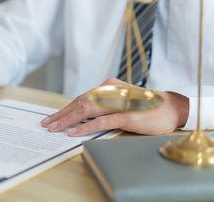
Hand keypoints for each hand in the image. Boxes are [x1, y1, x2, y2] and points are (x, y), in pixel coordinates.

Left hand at [40, 78, 188, 135]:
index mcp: (108, 87)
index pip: (81, 98)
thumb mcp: (120, 101)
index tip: (53, 117)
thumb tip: (83, 114)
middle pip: (80, 103)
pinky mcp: (125, 115)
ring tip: (55, 128)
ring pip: (86, 110)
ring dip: (68, 120)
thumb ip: (104, 104)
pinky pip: (101, 121)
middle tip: (47, 124)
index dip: (65, 108)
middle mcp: (110, 91)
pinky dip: (85, 126)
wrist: (170, 107)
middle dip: (61, 114)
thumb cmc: (145, 106)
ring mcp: (117, 102)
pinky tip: (73, 131)